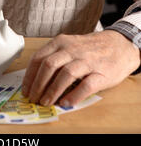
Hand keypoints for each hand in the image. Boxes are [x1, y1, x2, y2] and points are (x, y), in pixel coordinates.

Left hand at [22, 30, 140, 106]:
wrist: (119, 45)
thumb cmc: (89, 48)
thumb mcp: (69, 45)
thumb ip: (54, 56)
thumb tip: (35, 78)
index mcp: (61, 42)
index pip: (39, 57)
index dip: (29, 76)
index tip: (25, 89)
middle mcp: (72, 49)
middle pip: (49, 65)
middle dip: (38, 84)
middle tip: (33, 98)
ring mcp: (87, 60)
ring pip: (65, 74)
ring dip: (53, 91)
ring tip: (46, 102)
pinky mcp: (101, 73)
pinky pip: (86, 85)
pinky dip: (74, 95)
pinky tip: (66, 103)